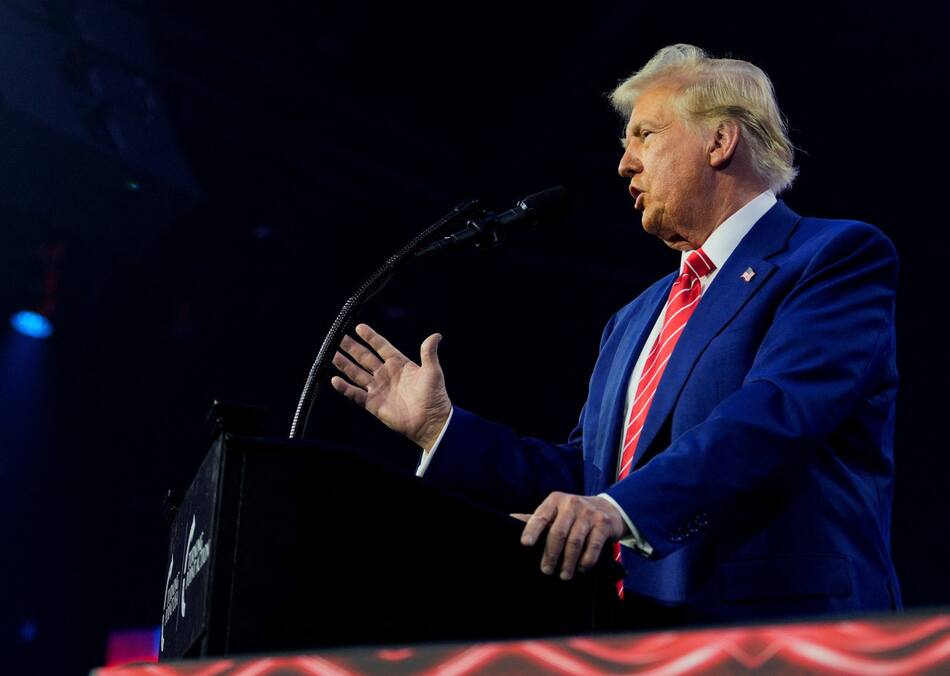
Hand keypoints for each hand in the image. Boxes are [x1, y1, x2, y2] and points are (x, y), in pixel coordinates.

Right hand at [330, 323, 451, 449]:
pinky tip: (335, 380)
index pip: (381, 346)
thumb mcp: (432, 371)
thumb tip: (436, 335)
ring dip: (345, 365)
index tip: (359, 327)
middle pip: (365, 357)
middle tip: (339, 337)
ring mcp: (378, 388)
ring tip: (333, 354)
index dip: (371, 337)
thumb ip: (429, 352)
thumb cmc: (435, 396)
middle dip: (352, 348)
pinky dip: (345, 388)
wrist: (431, 421)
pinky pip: (355, 394)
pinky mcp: (373, 404)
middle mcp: (386, 374)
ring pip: (357, 373)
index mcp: (399, 364)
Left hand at [512, 493, 629, 580]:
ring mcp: (589, 513)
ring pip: (574, 541)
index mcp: (555, 500)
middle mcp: (572, 504)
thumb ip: (536, 518)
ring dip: (568, 562)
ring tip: (563, 575)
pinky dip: (586, 560)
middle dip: (550, 554)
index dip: (532, 529)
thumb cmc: (574, 514)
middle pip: (557, 532)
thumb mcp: (556, 511)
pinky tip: (581, 568)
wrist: (608, 509)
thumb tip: (510, 521)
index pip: (541, 515)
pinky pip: (593, 546)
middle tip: (546, 570)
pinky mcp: (603, 524)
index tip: (525, 543)